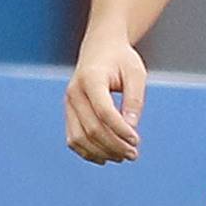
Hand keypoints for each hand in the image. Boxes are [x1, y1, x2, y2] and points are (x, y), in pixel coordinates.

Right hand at [65, 26, 146, 164]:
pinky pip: (73, 138)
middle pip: (91, 128)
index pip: (104, 111)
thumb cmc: (122, 60)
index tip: (137, 141)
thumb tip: (131, 128)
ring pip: (79, 137)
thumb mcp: (136, 73)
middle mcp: (74, 93)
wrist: (100, 48)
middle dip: (114, 145)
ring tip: (124, 157)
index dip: (120, 129)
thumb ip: (134, 99)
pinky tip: (106, 157)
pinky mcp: (68, 113)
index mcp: (91, 79)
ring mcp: (68, 104)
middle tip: (134, 155)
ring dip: (101, 152)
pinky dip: (87, 151)